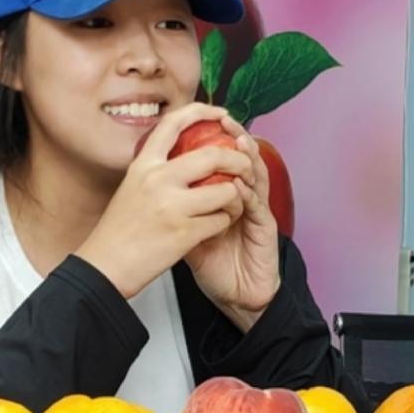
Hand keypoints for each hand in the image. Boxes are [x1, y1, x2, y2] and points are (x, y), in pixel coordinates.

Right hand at [75, 103, 254, 299]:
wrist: (104, 266)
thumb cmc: (118, 230)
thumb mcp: (132, 187)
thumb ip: (156, 169)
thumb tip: (185, 151)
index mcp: (143, 165)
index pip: (173, 122)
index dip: (202, 111)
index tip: (221, 114)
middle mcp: (157, 180)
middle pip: (213, 155)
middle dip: (238, 160)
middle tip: (245, 167)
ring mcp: (172, 206)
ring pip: (226, 190)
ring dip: (235, 198)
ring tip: (229, 205)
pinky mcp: (184, 233)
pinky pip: (221, 220)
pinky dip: (224, 223)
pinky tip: (215, 227)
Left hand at [185, 117, 280, 331]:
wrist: (237, 295)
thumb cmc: (215, 265)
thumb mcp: (185, 233)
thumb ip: (174, 209)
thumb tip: (147, 188)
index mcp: (224, 192)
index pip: (222, 156)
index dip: (215, 137)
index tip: (201, 117)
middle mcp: (244, 196)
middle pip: (242, 157)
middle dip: (234, 136)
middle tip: (224, 120)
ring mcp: (256, 210)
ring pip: (256, 174)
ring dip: (248, 156)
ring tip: (239, 139)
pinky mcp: (265, 228)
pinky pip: (258, 205)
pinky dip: (248, 191)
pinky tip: (240, 183)